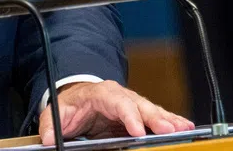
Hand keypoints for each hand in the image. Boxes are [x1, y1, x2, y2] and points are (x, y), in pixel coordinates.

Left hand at [38, 81, 193, 144]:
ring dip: (168, 119)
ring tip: (184, 128)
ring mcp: (132, 104)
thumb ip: (51, 124)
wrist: (78, 98)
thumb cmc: (71, 105)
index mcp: (102, 94)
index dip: (129, 116)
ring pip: (152, 110)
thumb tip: (47, 139)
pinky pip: (156, 117)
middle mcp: (121, 96)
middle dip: (155, 118)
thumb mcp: (57, 112)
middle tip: (168, 130)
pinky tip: (184, 127)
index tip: (137, 130)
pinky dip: (170, 121)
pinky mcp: (138, 114)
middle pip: (140, 105)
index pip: (118, 103)